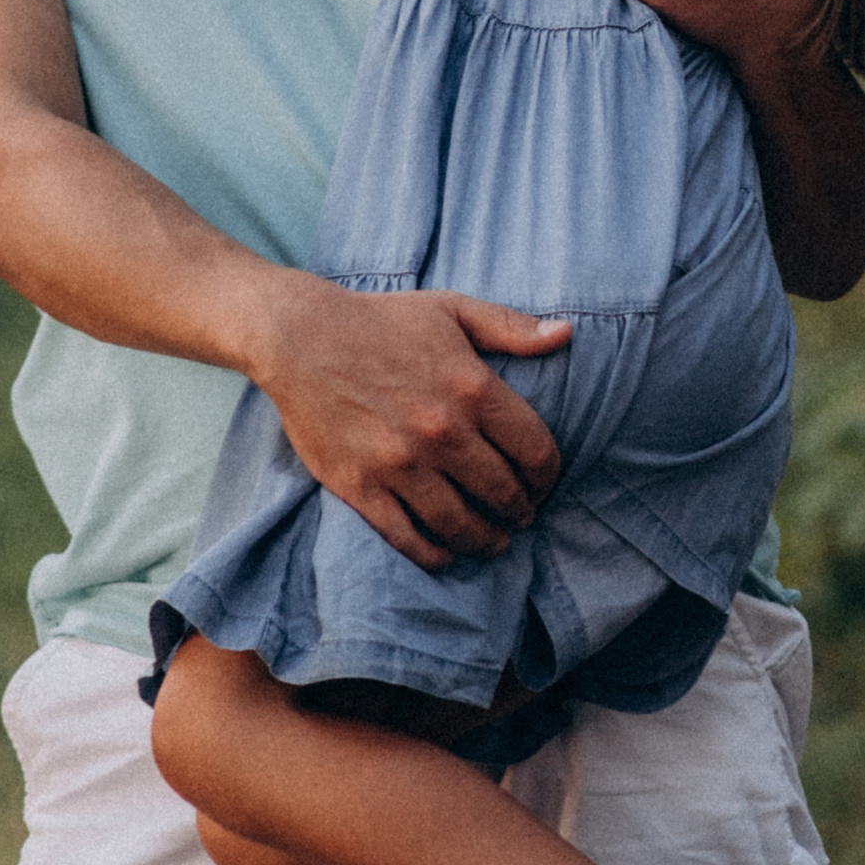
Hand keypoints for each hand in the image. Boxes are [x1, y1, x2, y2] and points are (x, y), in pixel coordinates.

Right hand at [247, 269, 571, 569]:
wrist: (299, 337)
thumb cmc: (380, 321)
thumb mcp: (452, 309)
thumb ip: (511, 327)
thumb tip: (565, 334)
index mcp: (473, 388)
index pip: (536, 452)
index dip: (548, 477)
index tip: (542, 483)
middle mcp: (442, 432)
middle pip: (504, 494)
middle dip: (520, 511)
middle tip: (520, 515)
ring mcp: (401, 464)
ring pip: (461, 525)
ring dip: (485, 541)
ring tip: (491, 540)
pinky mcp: (362, 487)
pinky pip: (408, 539)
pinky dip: (434, 555)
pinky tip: (445, 552)